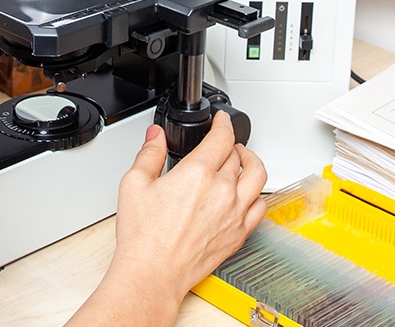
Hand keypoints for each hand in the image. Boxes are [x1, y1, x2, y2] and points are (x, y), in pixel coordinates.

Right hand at [65, 112, 266, 326]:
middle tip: (222, 144)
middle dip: (230, 145)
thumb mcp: (134, 184)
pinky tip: (248, 193)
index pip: (222, 137)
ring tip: (243, 160)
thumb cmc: (143, 237)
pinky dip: (257, 194)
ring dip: (251, 163)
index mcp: (198, 173)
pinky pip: (259, 207)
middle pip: (237, 156)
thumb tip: (155, 136)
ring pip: (257, 177)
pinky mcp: (238, 234)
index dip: (223, 124)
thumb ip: (149, 154)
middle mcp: (222, 191)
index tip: (221, 121)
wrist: (152, 274)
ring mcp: (234, 213)